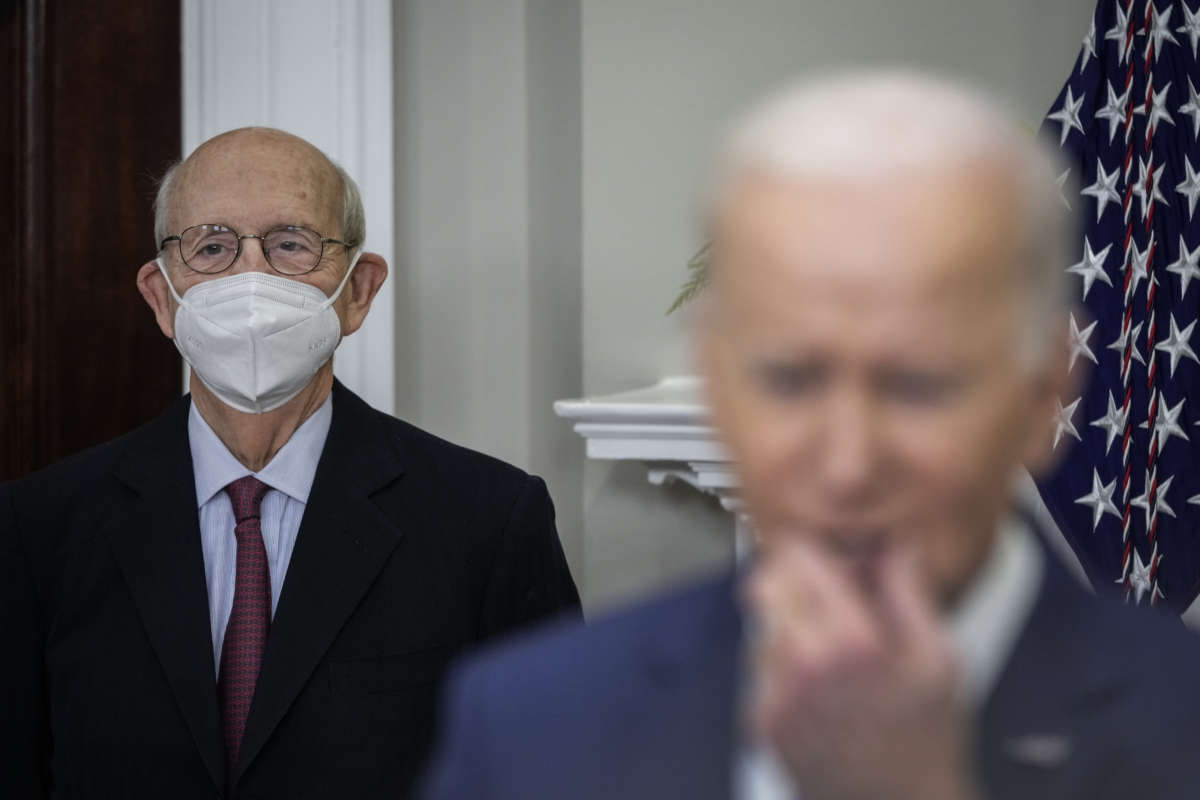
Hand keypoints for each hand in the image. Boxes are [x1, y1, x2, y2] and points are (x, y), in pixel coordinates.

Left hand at [747, 539, 979, 799]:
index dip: (813, 548)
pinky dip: (783, 663)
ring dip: (787, 621)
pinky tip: (820, 686)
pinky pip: (760, 665)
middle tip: (822, 592)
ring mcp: (777, 693)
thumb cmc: (926, 742)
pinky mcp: (763, 719)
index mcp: (852, 640)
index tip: (828, 553)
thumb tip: (889, 545)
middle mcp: (805, 663)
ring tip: (830, 649)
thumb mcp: (940, 658)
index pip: (798, 557)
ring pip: (761, 623)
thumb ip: (908, 591)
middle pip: (765, 582)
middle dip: (792, 580)